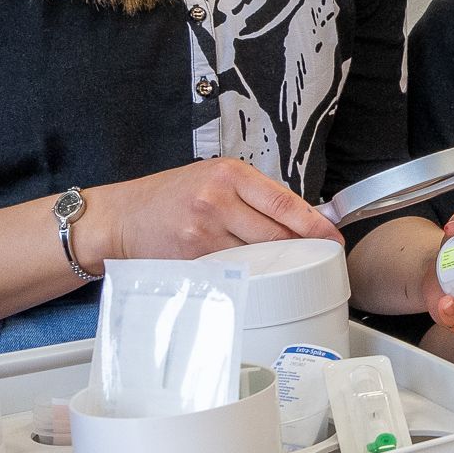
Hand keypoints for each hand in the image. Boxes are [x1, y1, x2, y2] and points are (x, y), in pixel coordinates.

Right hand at [75, 158, 337, 267]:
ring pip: (258, 257)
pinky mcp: (192, 258)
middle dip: (298, 250)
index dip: (314, 224)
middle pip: (276, 234)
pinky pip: (233, 272)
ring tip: (281, 270)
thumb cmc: (167, 198)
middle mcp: (217, 199)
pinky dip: (246, 277)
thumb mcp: (210, 178)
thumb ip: (250, 195)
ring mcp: (204, 230)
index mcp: (228, 174)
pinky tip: (250, 278)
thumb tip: (296, 218)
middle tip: (314, 259)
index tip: (333, 237)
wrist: (120, 218)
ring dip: (274, 267)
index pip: (284, 201)